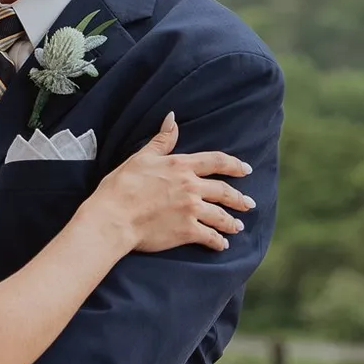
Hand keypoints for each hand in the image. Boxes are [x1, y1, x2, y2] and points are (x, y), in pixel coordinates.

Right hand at [85, 111, 254, 252]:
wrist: (114, 217)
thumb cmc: (122, 186)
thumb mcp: (141, 157)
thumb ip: (162, 140)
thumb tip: (172, 118)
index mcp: (181, 166)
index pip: (216, 161)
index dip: (234, 165)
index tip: (246, 169)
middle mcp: (191, 187)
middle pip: (224, 191)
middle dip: (239, 199)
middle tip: (249, 203)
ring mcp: (191, 210)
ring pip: (221, 216)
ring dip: (231, 222)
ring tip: (238, 226)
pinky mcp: (187, 231)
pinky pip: (210, 237)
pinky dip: (218, 242)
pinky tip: (222, 245)